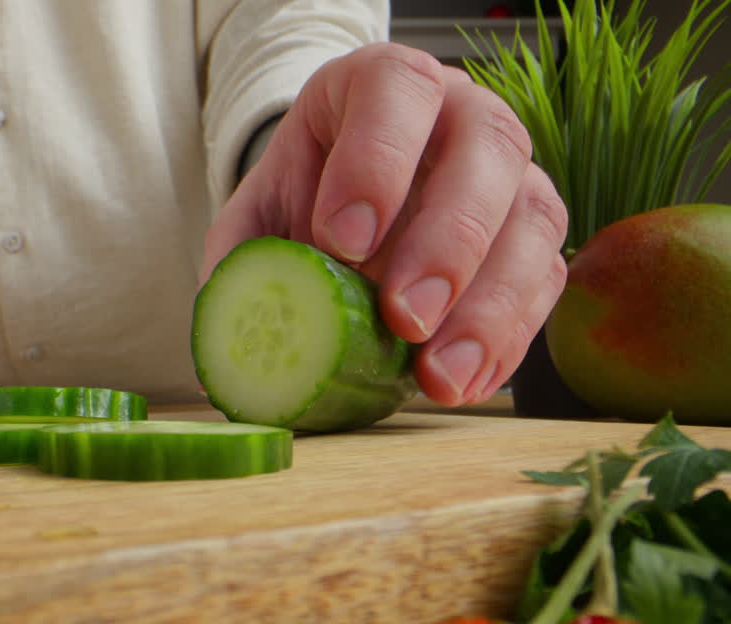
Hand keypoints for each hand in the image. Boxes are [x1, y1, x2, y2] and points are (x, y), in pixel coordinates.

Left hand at [204, 42, 567, 406]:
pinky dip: (508, 337)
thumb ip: (244, 263)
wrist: (340, 222)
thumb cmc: (301, 206)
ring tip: (437, 375)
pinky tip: (464, 381)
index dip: (377, 159)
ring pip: (533, 216)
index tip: (342, 242)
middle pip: (488, 145)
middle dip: (447, 241)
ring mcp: (510, 170)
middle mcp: (461, 112)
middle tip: (403, 319)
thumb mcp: (255, 222)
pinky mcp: (535, 234)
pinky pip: (545, 279)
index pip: (396, 88)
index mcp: (382, 85)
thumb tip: (236, 345)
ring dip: (490, 305)